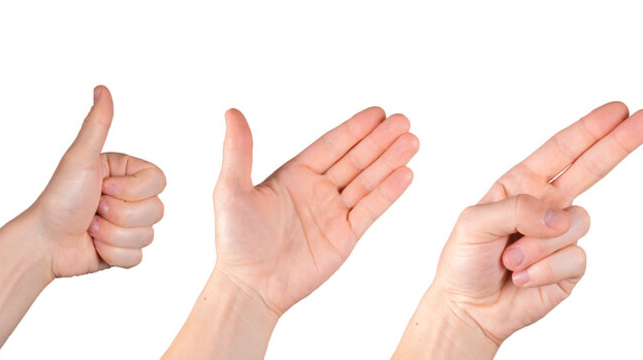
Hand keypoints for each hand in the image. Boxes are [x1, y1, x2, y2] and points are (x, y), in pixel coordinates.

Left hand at [20, 86, 165, 277]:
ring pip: (149, 235)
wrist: (44, 241)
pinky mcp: (124, 251)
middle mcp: (130, 197)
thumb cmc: (59, 198)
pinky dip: (112, 254)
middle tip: (93, 209)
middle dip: (119, 214)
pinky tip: (94, 245)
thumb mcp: (80, 158)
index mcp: (126, 173)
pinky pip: (138, 258)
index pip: (159, 181)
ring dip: (112, 235)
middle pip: (156, 210)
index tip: (103, 187)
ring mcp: (129, 225)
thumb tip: (102, 89)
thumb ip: (97, 125)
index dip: (132, 189)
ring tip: (89, 227)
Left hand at [213, 107, 417, 315]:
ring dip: (390, 162)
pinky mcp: (344, 237)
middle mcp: (317, 190)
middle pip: (355, 159)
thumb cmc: (234, 240)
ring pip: (367, 182)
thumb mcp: (231, 190)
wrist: (249, 286)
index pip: (331, 146)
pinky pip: (370, 210)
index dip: (355, 129)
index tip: (378, 112)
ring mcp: (332, 213)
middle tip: (403, 121)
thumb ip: (238, 150)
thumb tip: (232, 112)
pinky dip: (388, 193)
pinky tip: (405, 174)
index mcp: (294, 175)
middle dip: (380, 141)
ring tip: (412, 141)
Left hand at [423, 102, 642, 346]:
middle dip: (619, 143)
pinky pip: (573, 258)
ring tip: (509, 260)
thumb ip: (514, 210)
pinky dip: (543, 270)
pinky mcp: (570, 265)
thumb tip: (560, 215)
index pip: (560, 152)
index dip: (588, 130)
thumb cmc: (464, 261)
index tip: (617, 110)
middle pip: (592, 168)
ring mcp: (561, 235)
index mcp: (520, 186)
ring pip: (576, 223)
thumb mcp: (473, 224)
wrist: (468, 307)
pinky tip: (522, 277)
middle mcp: (546, 206)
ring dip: (538, 245)